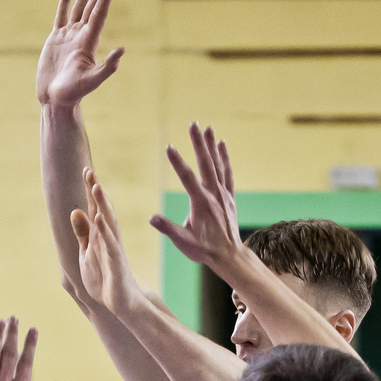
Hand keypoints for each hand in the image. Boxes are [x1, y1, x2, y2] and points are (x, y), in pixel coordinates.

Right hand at [36, 0, 123, 108]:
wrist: (56, 101)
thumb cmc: (73, 94)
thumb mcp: (91, 81)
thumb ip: (107, 67)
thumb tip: (122, 50)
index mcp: (89, 41)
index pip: (100, 12)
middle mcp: (81, 35)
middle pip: (93, 4)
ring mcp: (68, 35)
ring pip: (79, 5)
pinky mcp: (55, 39)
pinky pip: (61, 15)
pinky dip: (65, 1)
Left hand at [71, 168, 142, 316]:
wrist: (122, 303)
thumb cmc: (106, 279)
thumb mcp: (87, 254)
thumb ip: (82, 234)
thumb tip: (75, 211)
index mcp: (100, 236)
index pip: (95, 209)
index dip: (90, 191)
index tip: (86, 171)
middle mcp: (109, 238)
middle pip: (102, 210)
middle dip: (95, 191)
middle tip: (89, 170)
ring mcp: (113, 249)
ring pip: (107, 223)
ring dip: (102, 205)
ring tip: (96, 186)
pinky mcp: (116, 262)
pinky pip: (110, 244)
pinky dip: (104, 231)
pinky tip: (99, 219)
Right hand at [151, 123, 241, 267]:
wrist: (229, 255)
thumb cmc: (204, 250)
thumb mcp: (184, 242)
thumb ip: (168, 228)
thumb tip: (151, 218)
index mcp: (201, 203)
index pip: (187, 178)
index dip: (177, 162)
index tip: (169, 147)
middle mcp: (214, 194)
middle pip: (205, 164)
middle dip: (198, 143)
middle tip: (192, 124)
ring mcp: (223, 194)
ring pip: (217, 165)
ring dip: (211, 145)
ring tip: (206, 128)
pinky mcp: (229, 196)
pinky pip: (227, 172)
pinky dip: (224, 158)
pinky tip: (221, 144)